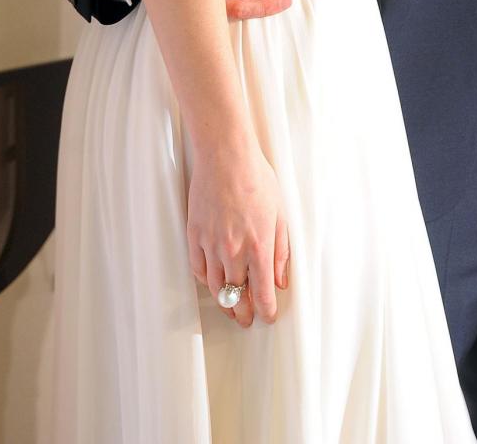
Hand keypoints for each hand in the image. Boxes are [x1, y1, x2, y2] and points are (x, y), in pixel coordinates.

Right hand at [187, 134, 289, 328]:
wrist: (226, 156)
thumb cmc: (257, 179)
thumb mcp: (280, 214)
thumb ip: (281, 252)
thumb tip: (280, 281)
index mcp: (259, 247)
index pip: (262, 295)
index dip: (266, 312)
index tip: (268, 316)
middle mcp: (233, 251)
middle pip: (237, 297)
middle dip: (244, 313)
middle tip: (247, 319)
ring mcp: (211, 244)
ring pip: (215, 287)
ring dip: (224, 301)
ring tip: (230, 307)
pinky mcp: (194, 234)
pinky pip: (198, 269)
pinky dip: (206, 280)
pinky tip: (213, 282)